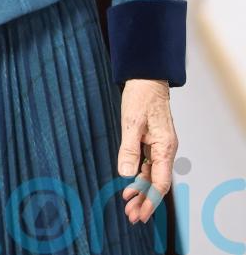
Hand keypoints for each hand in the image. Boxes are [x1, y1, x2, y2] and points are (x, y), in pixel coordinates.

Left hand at [118, 78, 177, 223]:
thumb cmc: (141, 96)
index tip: (141, 214)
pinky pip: (148, 164)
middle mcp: (165, 149)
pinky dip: (140, 176)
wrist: (146, 78)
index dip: (151, 200)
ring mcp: (160, 146)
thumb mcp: (131, 123)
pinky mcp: (153, 141)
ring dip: (141, 189)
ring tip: (128, 203)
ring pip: (152, 174)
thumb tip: (126, 174)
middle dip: (145, 200)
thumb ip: (129, 149)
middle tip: (131, 215)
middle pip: (157, 182)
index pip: (160, 182)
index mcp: (165, 146)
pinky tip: (130, 183)